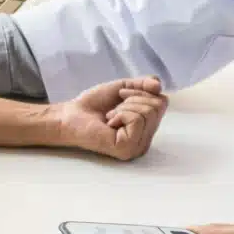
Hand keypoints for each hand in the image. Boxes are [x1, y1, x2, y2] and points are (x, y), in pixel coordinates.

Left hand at [53, 77, 168, 160]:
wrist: (71, 115)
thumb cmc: (95, 104)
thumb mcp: (124, 87)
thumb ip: (144, 84)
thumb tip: (159, 85)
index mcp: (147, 127)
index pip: (162, 102)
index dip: (142, 91)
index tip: (121, 95)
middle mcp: (145, 140)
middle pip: (158, 106)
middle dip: (134, 98)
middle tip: (115, 108)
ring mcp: (138, 147)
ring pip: (148, 112)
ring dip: (125, 107)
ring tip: (111, 116)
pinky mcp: (128, 149)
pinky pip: (137, 120)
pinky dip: (121, 114)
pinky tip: (109, 123)